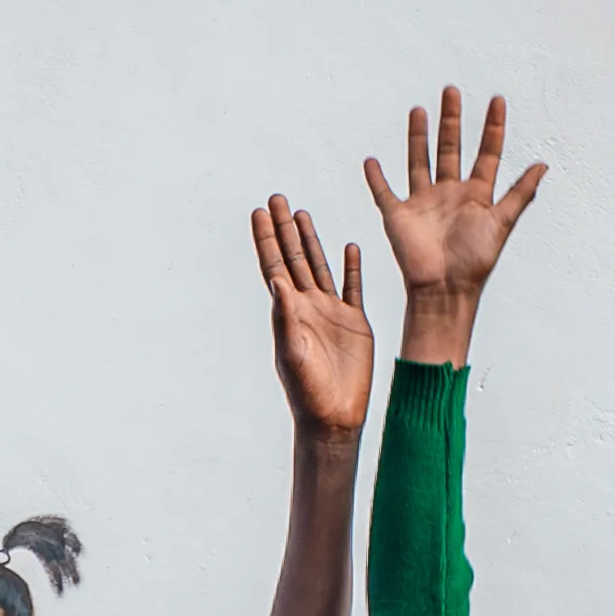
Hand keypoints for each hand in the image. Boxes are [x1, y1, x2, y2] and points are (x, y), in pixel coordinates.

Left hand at [247, 196, 372, 434]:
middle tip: (277, 198)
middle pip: (294, 258)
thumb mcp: (293, 354)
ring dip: (311, 241)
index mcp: (289, 312)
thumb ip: (285, 317)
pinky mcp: (355, 323)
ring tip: (303, 214)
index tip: (259, 211)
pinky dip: (351, 267)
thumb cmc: (308, 392)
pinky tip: (349, 247)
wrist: (334, 417)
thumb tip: (276, 280)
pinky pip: (352, 287)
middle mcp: (307, 307)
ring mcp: (331, 313)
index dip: (267, 238)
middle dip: (285, 228)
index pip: (274, 266)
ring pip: (319, 267)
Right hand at [364, 85, 545, 318]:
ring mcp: (423, 203)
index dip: (492, 128)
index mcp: (476, 195)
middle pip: (451, 149)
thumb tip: (544, 164)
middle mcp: (449, 194)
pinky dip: (376, 178)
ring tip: (419, 110)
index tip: (497, 101)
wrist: (444, 288)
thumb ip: (520, 192)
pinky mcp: (398, 215)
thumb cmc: (475, 261)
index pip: (486, 153)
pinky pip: (384, 192)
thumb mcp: (502, 222)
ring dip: (418, 137)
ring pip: (420, 161)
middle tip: (451, 91)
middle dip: (452, 121)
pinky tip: (372, 161)